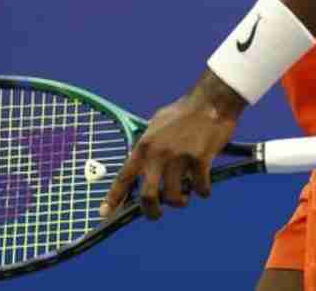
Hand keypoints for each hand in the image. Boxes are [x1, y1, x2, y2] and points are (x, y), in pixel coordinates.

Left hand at [101, 70, 246, 220]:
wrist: (210, 102)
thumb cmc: (183, 112)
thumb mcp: (156, 125)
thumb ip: (148, 146)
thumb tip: (141, 164)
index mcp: (144, 146)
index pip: (124, 177)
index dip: (113, 198)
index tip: (104, 214)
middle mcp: (158, 154)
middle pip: (149, 196)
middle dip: (152, 212)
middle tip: (157, 213)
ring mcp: (179, 158)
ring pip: (176, 197)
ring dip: (182, 201)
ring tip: (186, 194)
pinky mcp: (200, 161)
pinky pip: (200, 189)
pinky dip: (203, 191)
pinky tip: (204, 184)